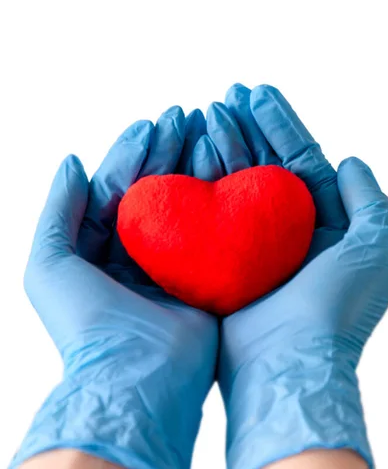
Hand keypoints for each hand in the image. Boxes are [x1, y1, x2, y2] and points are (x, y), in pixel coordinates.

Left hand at [11, 107, 217, 468]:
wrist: (136, 380)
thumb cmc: (87, 325)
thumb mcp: (50, 263)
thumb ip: (58, 210)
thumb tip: (73, 161)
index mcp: (100, 248)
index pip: (118, 187)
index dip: (133, 153)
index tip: (152, 123)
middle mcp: (138, 253)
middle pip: (155, 190)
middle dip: (168, 150)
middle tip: (186, 115)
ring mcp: (174, 264)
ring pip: (186, 203)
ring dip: (196, 164)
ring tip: (209, 126)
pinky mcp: (206, 276)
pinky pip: (214, 228)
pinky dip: (219, 196)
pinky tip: (229, 166)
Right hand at [193, 84, 387, 468]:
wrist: (289, 364)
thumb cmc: (337, 307)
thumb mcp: (376, 247)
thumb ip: (369, 201)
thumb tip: (351, 160)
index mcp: (321, 221)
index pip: (298, 158)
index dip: (279, 123)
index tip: (255, 92)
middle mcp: (284, 228)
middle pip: (262, 163)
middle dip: (246, 126)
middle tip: (225, 95)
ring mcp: (249, 242)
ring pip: (233, 182)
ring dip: (221, 144)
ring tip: (205, 112)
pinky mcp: (219, 258)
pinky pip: (207, 211)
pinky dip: (198, 181)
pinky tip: (186, 153)